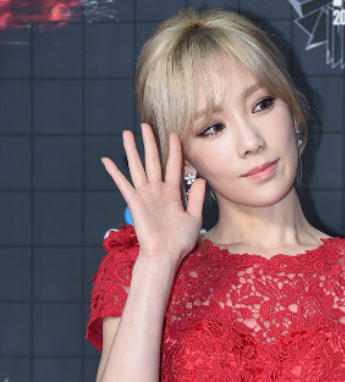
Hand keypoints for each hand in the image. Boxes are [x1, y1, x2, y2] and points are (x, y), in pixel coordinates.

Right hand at [101, 123, 205, 264]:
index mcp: (173, 194)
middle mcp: (157, 191)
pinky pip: (123, 184)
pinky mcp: (134, 203)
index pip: (174, 166)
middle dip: (150, 142)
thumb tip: (201, 179)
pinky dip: (115, 172)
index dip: (174, 150)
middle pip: (153, 161)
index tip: (174, 135)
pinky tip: (107, 160)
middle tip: (145, 125)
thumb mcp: (194, 218)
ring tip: (126, 133)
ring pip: (137, 167)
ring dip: (131, 150)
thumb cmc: (179, 241)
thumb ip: (197, 198)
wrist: (165, 256)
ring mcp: (145, 196)